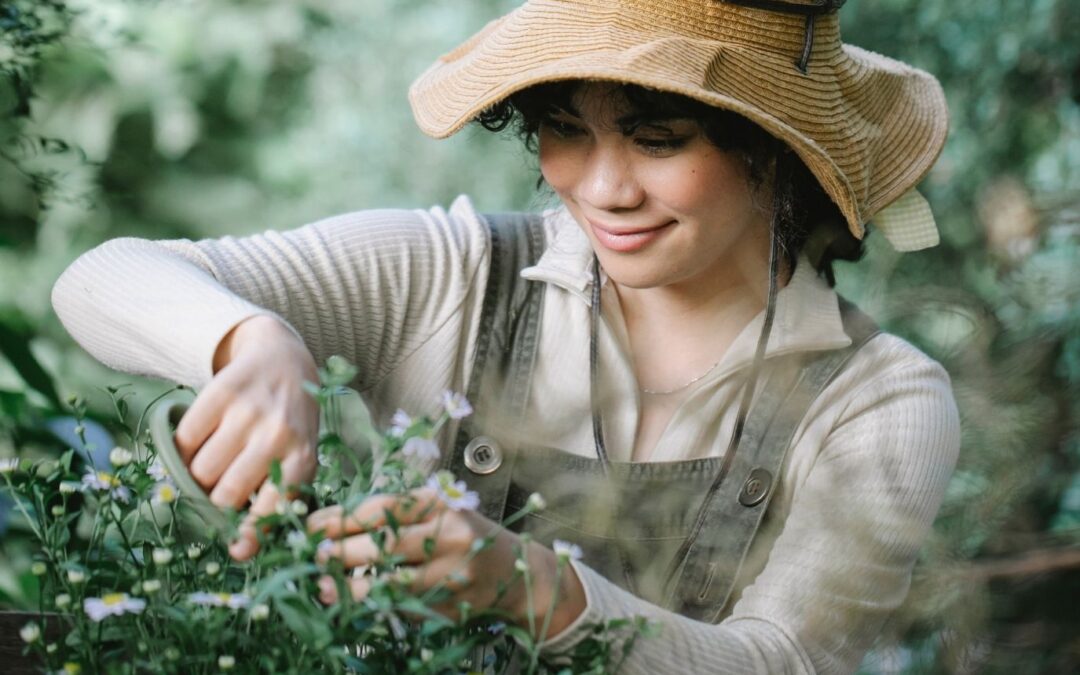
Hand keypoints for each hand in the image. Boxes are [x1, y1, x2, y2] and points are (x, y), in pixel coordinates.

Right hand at [175, 315, 319, 559]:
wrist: (284, 361)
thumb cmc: (290, 423)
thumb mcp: (298, 456)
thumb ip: (276, 497)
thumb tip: (241, 550)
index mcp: (303, 458)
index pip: (272, 508)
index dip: (251, 534)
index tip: (236, 550)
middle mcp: (279, 435)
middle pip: (226, 494)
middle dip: (215, 503)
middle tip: (216, 493)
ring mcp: (249, 411)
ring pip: (201, 470)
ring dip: (197, 476)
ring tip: (210, 464)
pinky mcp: (221, 391)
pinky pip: (185, 439)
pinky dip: (184, 448)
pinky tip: (200, 441)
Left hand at [306, 487, 586, 636]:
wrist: (517, 574)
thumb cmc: (464, 535)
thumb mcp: (437, 512)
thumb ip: (395, 516)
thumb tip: (332, 526)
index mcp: (441, 504)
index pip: (382, 509)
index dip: (341, 518)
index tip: (310, 525)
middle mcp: (450, 536)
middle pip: (384, 544)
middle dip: (341, 551)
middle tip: (312, 556)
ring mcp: (452, 574)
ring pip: (392, 582)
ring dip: (352, 586)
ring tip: (323, 587)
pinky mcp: (451, 606)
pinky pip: (405, 607)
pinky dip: (375, 605)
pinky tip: (353, 604)